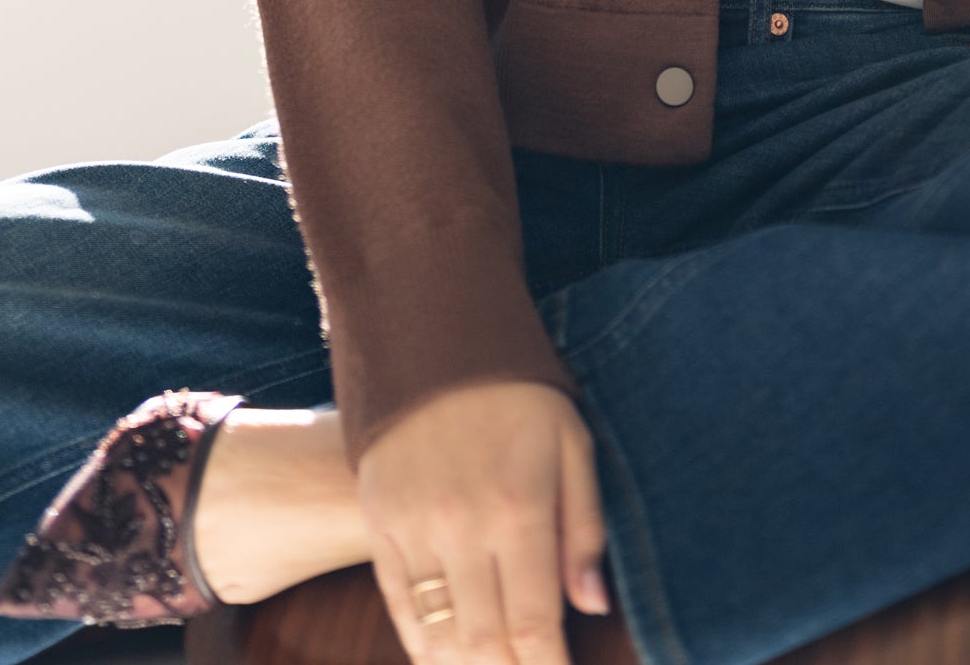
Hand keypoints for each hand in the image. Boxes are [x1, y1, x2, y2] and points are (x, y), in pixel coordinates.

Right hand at [357, 380, 609, 664]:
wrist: (434, 336)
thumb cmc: (518, 393)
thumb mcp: (572, 444)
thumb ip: (584, 528)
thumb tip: (590, 606)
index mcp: (520, 509)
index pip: (534, 629)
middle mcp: (463, 526)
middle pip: (485, 644)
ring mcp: (414, 526)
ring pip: (438, 636)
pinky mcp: (379, 519)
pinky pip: (399, 604)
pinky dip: (423, 643)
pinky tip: (444, 655)